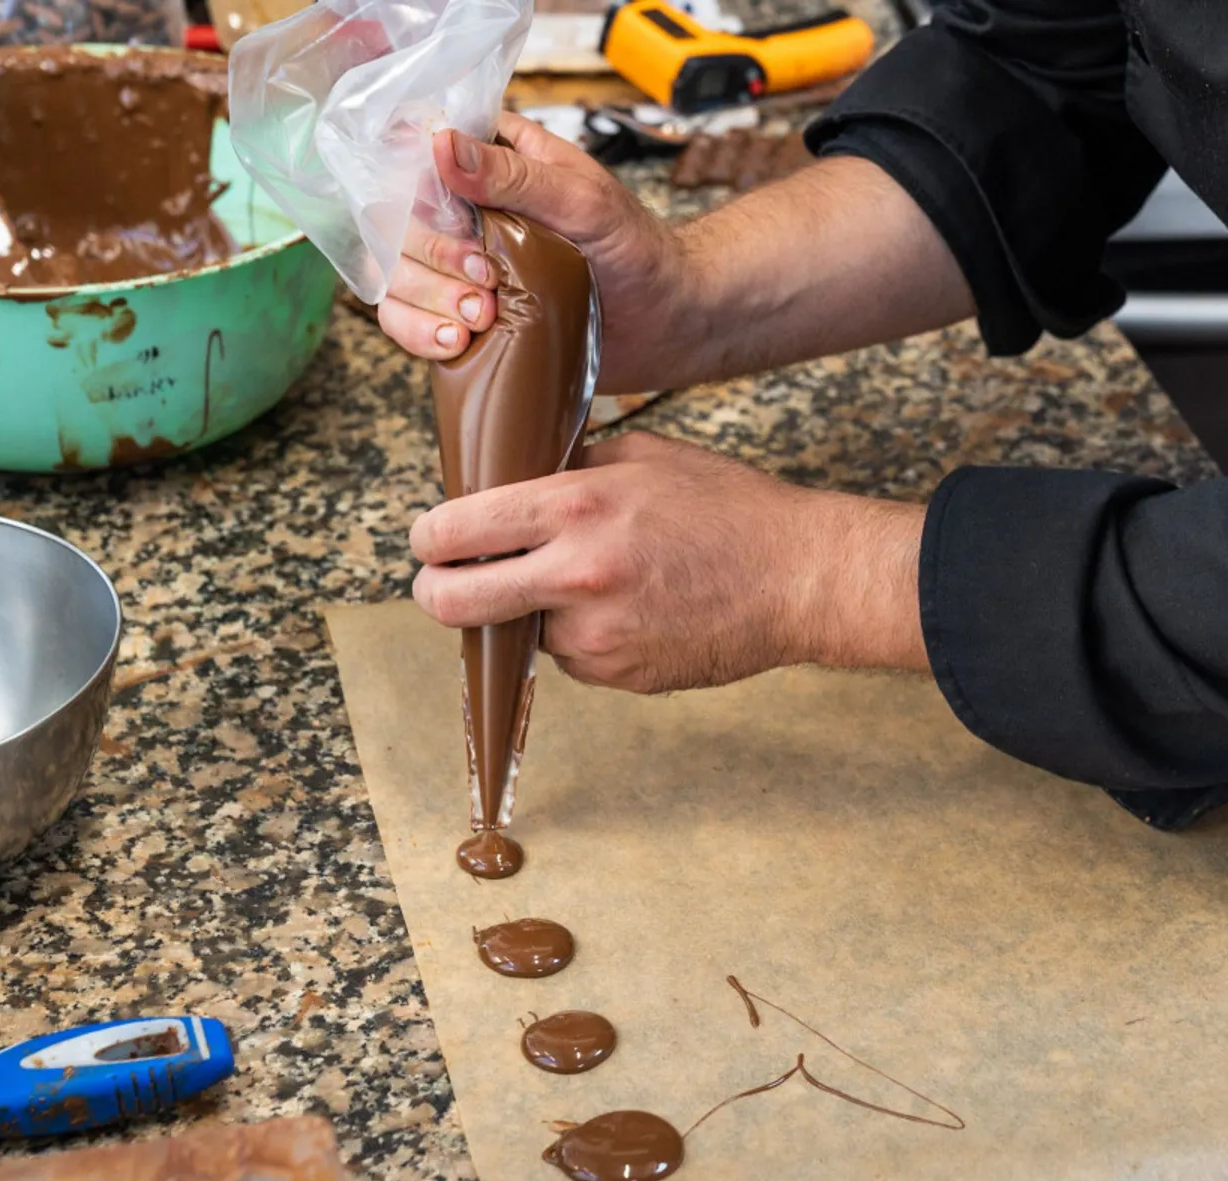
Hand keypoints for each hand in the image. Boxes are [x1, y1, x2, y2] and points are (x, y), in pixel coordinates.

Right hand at [377, 113, 696, 394]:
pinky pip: (409, 322)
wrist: (668, 323)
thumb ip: (514, 176)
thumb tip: (442, 145)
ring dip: (425, 299)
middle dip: (431, 258)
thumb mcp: (584, 201)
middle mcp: (468, 214)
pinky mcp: (464, 319)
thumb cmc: (638, 252)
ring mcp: (462, 269)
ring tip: (480, 319)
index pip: (417, 157)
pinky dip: (418, 334)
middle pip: (398, 223)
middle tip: (486, 282)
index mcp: (495, 164)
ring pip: (396, 275)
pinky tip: (455, 344)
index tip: (456, 223)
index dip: (416, 191)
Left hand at [408, 432, 929, 692]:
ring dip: (528, 612)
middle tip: (444, 582)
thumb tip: (507, 481)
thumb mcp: (645, 456)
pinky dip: (578, 637)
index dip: (426, 538)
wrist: (801, 578)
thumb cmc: (730, 508)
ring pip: (516, 631)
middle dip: (434, 591)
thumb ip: (569, 469)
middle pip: (449, 603)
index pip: (451, 531)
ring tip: (586, 583)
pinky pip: (567, 658)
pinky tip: (627, 609)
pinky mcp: (618, 675)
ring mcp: (594, 636)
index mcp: (573, 509)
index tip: (430, 540)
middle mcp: (574, 575)